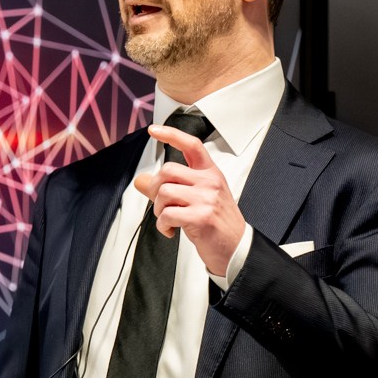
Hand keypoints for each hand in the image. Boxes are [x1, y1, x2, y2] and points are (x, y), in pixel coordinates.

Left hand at [133, 124, 247, 276]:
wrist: (236, 247)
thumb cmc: (217, 222)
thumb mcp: (196, 199)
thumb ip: (169, 187)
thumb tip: (141, 181)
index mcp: (210, 173)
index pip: (191, 145)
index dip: (171, 134)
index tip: (154, 130)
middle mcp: (210, 182)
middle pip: (168, 170)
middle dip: (155, 188)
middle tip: (161, 203)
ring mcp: (207, 198)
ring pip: (164, 192)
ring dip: (159, 209)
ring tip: (168, 218)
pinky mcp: (201, 216)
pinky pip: (167, 214)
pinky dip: (163, 225)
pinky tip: (171, 230)